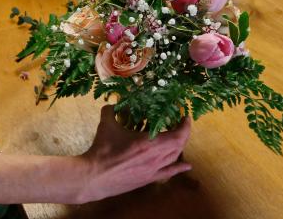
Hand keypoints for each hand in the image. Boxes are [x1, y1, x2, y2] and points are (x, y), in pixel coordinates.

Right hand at [76, 105, 191, 202]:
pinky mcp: (148, 180)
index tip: (185, 116)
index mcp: (149, 144)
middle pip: (178, 146)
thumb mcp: (106, 125)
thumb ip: (110, 111)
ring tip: (178, 138)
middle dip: (183, 133)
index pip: (177, 135)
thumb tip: (112, 103)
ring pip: (174, 158)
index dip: (185, 126)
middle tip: (180, 123)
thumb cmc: (102, 150)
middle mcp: (155, 158)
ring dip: (179, 146)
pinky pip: (168, 173)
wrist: (95, 177)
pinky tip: (187, 166)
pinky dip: (179, 168)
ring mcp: (153, 171)